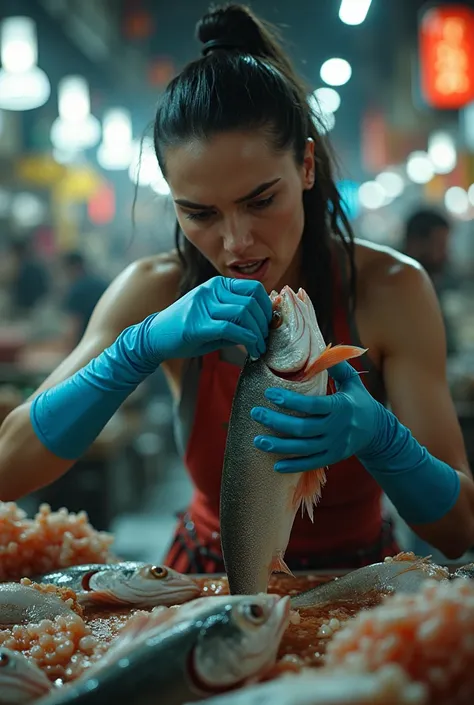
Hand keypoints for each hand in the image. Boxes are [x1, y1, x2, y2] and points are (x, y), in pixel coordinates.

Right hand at [145, 276, 272, 362]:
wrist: (155, 337)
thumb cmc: (187, 330)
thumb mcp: (214, 317)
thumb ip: (238, 317)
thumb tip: (266, 323)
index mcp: (217, 285)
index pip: (254, 288)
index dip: (267, 307)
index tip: (268, 324)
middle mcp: (211, 291)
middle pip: (251, 301)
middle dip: (264, 324)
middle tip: (265, 340)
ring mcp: (203, 306)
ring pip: (243, 313)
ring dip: (257, 334)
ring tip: (259, 347)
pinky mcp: (197, 325)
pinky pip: (231, 329)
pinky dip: (247, 340)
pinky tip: (251, 350)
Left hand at [250, 361, 380, 471]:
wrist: (377, 431)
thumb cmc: (359, 401)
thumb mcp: (352, 382)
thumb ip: (337, 367)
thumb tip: (321, 348)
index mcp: (340, 407)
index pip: (312, 405)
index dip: (290, 401)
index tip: (269, 393)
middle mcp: (337, 428)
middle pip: (303, 428)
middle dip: (276, 422)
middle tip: (255, 413)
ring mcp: (334, 446)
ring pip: (303, 448)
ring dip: (279, 446)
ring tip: (257, 440)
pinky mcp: (333, 458)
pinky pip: (311, 464)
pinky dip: (293, 466)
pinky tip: (275, 465)